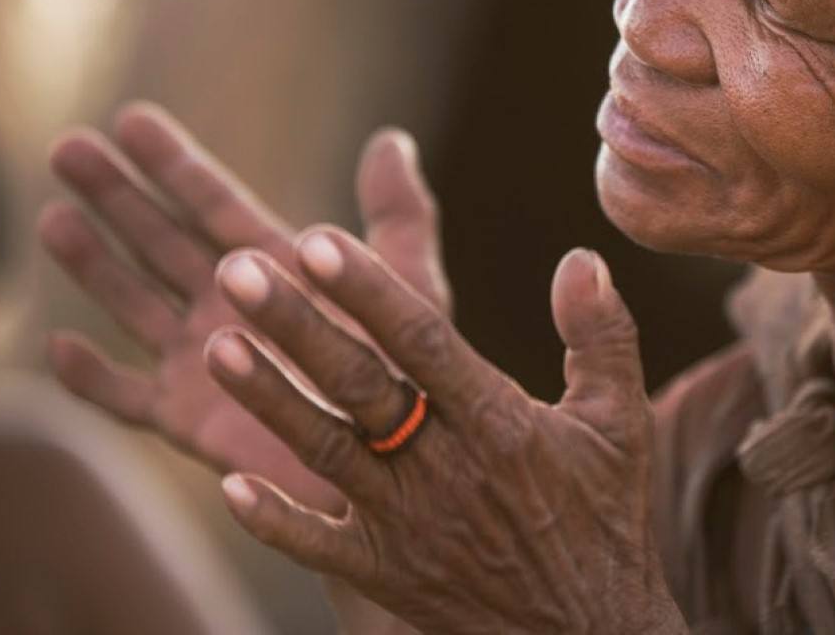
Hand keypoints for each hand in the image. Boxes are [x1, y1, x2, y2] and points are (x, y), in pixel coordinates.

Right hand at [40, 103, 448, 511]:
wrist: (400, 465)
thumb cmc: (413, 373)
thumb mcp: (410, 284)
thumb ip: (398, 214)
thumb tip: (393, 139)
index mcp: (277, 269)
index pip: (214, 204)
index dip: (174, 163)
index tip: (131, 117)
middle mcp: (231, 307)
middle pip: (160, 240)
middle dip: (115, 196)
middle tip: (67, 146)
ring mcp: (204, 362)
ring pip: (133, 303)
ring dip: (93, 265)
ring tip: (52, 217)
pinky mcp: (190, 421)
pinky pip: (127, 398)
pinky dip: (90, 379)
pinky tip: (55, 347)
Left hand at [205, 231, 683, 634]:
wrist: (588, 633)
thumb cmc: (603, 516)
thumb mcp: (620, 420)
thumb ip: (600, 334)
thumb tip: (583, 257)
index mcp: (500, 422)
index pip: (423, 341)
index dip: (368, 291)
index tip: (316, 240)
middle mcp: (446, 468)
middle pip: (359, 386)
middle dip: (295, 325)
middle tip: (233, 267)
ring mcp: (409, 525)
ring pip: (326, 452)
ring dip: (268, 400)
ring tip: (214, 344)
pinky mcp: (386, 575)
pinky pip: (318, 548)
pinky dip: (273, 520)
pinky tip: (226, 485)